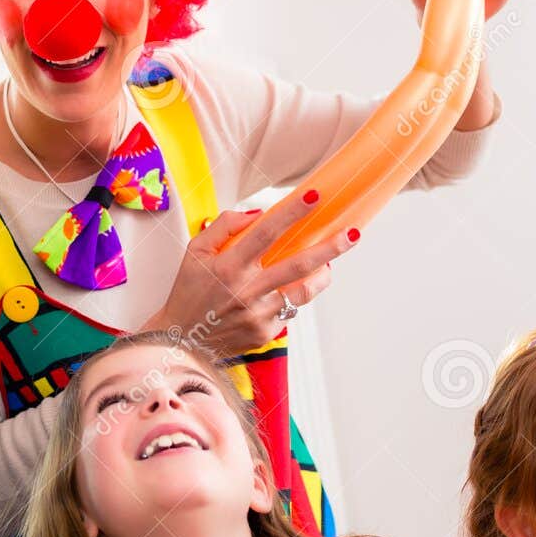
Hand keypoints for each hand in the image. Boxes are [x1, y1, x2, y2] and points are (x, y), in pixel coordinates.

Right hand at [141, 188, 358, 357]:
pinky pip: (290, 310)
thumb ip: (223, 227)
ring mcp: (258, 314)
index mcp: (228, 266)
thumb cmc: (189, 292)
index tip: (315, 195)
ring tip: (330, 264)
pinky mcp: (265, 333)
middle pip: (298, 264)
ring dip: (323, 275)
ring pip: (303, 291)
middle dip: (330, 247)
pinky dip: (293, 297)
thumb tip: (257, 214)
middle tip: (352, 233)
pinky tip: (289, 291)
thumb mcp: (194, 253)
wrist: (182, 341)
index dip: (292, 212)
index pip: (266, 232)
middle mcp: (246, 291)